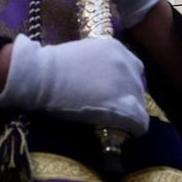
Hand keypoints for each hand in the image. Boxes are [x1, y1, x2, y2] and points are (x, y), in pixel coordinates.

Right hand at [0, 34, 148, 135]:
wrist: (40, 76)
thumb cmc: (51, 66)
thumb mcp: (83, 54)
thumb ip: (98, 64)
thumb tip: (101, 80)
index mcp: (116, 48)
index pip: (132, 70)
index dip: (122, 86)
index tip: (111, 95)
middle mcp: (127, 63)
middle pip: (138, 88)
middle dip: (126, 99)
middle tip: (109, 110)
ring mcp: (128, 84)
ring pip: (140, 105)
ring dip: (129, 113)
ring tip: (113, 122)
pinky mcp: (124, 106)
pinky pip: (139, 122)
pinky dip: (133, 128)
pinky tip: (123, 132)